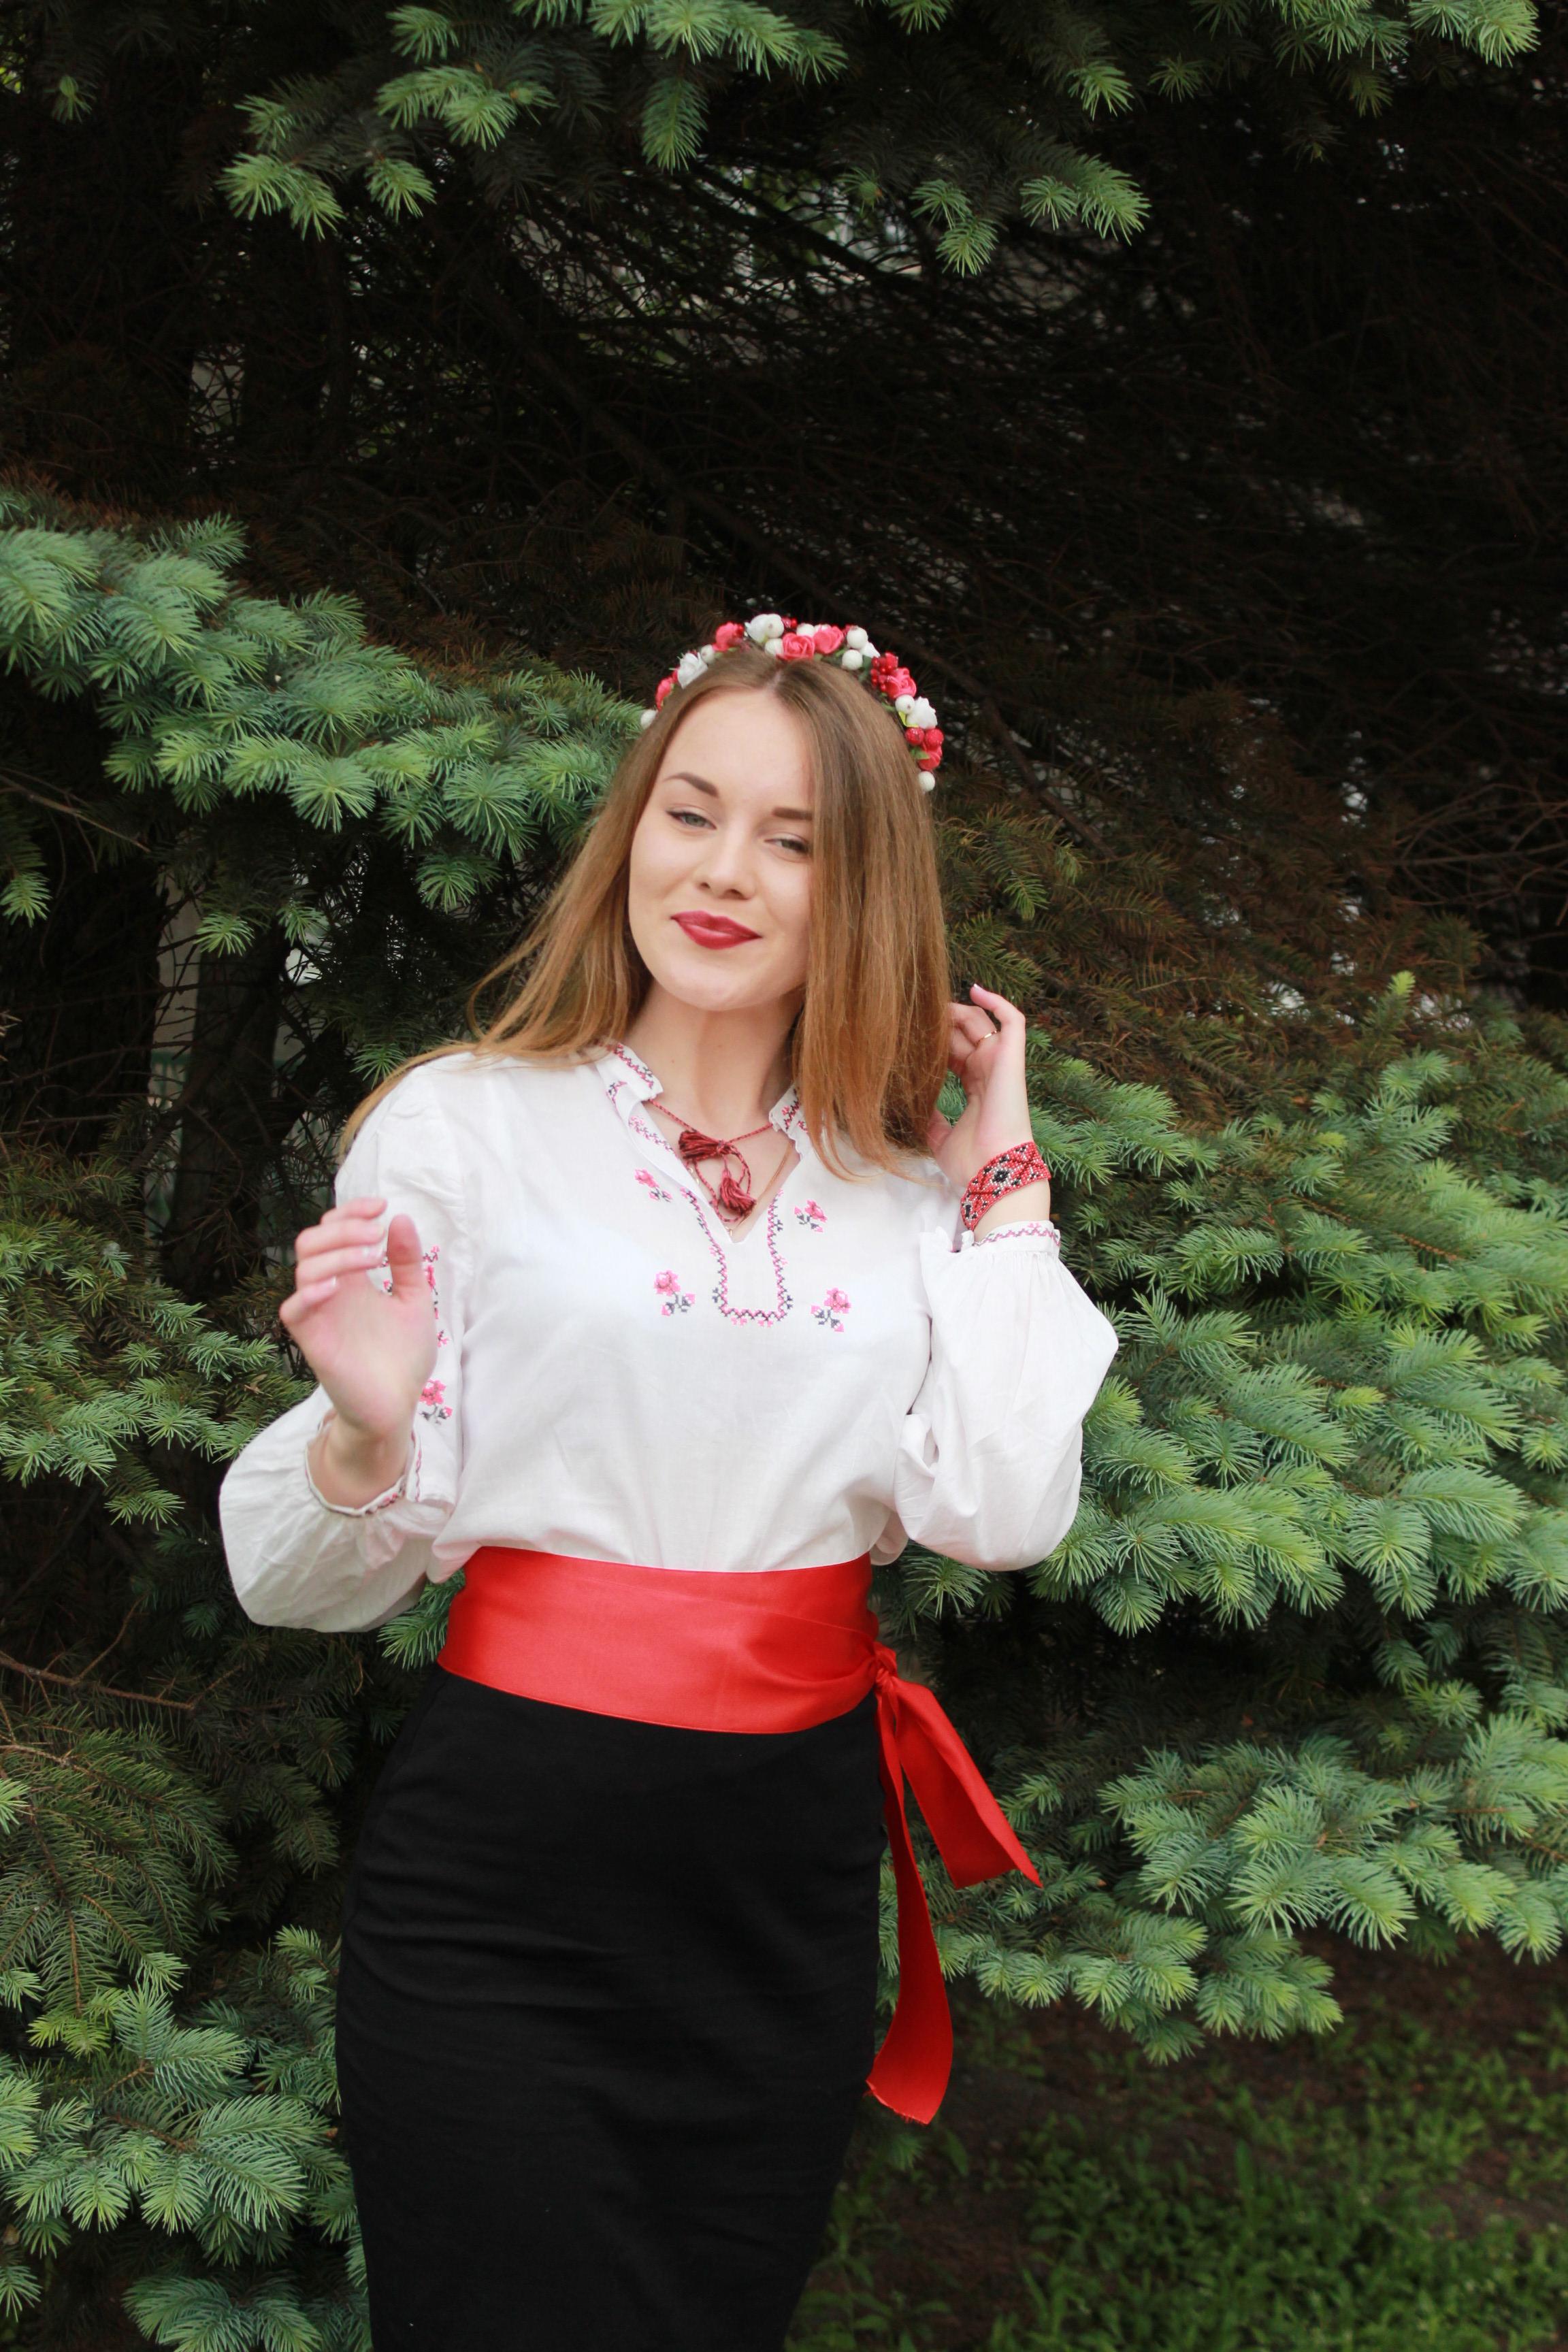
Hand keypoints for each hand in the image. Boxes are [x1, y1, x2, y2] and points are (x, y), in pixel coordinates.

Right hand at [280, 1194, 437, 1464]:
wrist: (398, 1404)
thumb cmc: (403, 1356)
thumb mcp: (415, 1300)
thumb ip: (407, 1262)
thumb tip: (400, 1219)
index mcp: (352, 1278)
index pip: (333, 1230)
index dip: (350, 1211)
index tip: (382, 1206)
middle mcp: (330, 1291)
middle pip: (310, 1241)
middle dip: (341, 1228)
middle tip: (375, 1234)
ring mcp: (319, 1314)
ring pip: (303, 1267)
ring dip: (338, 1254)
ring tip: (373, 1257)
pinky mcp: (312, 1341)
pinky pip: (293, 1309)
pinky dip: (310, 1292)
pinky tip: (338, 1287)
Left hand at [925, 984, 1046, 1207]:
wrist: (992, 1169)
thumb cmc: (971, 1160)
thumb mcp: (940, 1138)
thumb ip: (931, 1120)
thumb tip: (914, 1109)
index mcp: (977, 1087)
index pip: (956, 1054)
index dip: (936, 1042)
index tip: (911, 1035)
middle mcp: (990, 1071)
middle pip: (965, 1034)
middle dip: (942, 1023)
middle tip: (914, 1014)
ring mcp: (1001, 1062)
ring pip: (982, 1022)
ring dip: (958, 1011)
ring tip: (932, 1005)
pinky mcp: (1011, 1057)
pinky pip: (1012, 1020)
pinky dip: (997, 1002)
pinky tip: (974, 989)